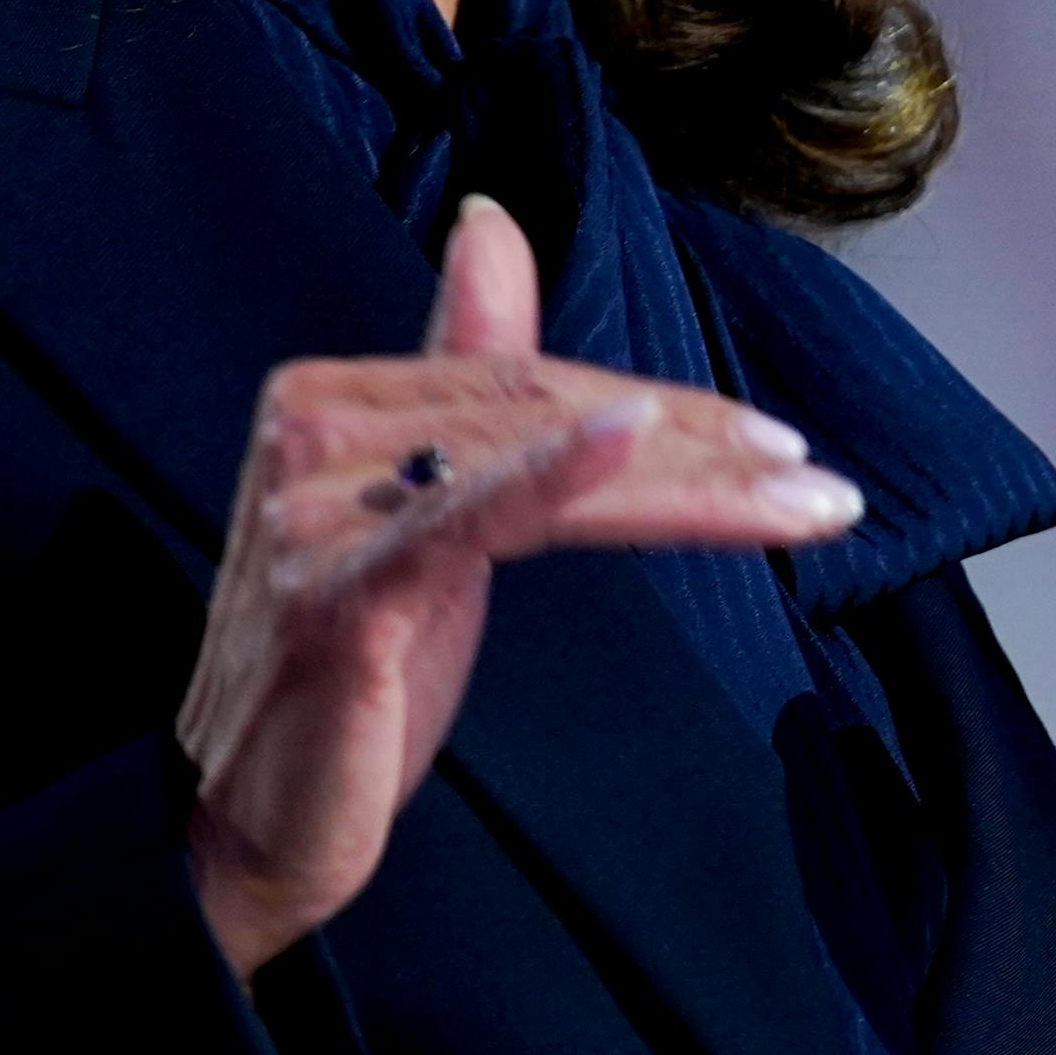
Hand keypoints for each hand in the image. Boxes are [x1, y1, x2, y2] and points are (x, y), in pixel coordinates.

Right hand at [175, 195, 861, 972]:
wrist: (247, 827)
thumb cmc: (348, 672)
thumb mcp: (427, 513)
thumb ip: (461, 372)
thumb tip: (489, 226)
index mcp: (327, 400)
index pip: (522, 383)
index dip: (653, 405)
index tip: (766, 440)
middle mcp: (311, 436)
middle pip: (539, 416)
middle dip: (693, 446)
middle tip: (809, 475)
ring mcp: (314, 514)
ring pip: (536, 468)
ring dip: (684, 483)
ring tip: (792, 499)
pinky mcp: (337, 594)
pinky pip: (468, 520)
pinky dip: (559, 473)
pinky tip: (635, 439)